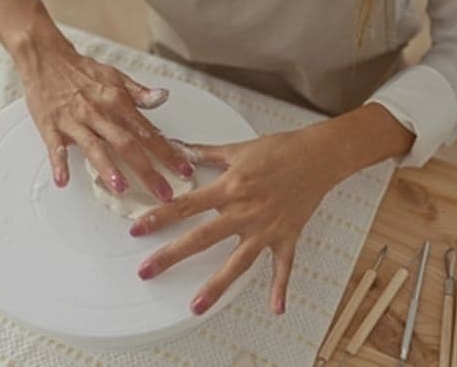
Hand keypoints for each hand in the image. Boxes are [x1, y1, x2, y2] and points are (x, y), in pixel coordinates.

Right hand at [20, 35, 192, 198]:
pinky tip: (63, 180)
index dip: (168, 152)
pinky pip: (55, 147)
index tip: (184, 170)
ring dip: (107, 168)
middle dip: (147, 171)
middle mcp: (99, 112)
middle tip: (163, 193)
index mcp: (117, 102)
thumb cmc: (81, 70)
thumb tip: (163, 98)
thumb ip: (140, 93)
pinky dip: (59, 163)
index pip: (148, 131)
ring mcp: (74, 120)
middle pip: (127, 144)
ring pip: (94, 146)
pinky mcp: (51, 126)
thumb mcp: (116, 77)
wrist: (45, 56)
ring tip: (120, 188)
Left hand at [129, 104, 414, 314]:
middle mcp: (246, 211)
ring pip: (238, 262)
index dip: (160, 217)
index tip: (137, 229)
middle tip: (146, 271)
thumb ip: (205, 153)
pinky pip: (283, 266)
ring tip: (195, 307)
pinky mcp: (287, 236)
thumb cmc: (279, 149)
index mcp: (231, 187)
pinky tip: (276, 309)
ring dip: (216, 286)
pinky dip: (280, 287)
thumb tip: (177, 147)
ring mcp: (266, 228)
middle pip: (203, 238)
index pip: (187, 205)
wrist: (319, 155)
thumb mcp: (238, 149)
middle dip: (172, 255)